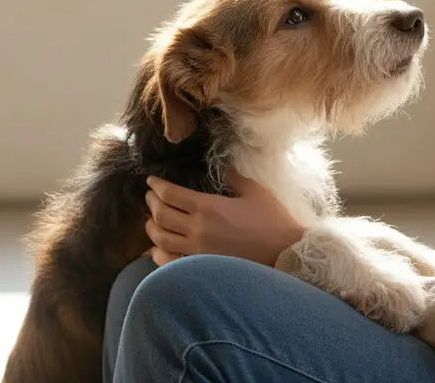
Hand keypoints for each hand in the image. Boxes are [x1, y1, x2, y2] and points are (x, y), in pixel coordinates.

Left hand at [144, 171, 306, 267]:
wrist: (285, 253)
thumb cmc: (273, 220)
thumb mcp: (254, 191)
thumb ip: (233, 177)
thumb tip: (220, 168)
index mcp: (208, 207)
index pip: (170, 194)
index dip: (156, 186)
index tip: (151, 181)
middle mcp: (197, 229)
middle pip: (160, 215)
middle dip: (151, 203)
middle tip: (150, 197)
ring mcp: (197, 251)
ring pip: (160, 239)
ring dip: (151, 227)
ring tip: (151, 220)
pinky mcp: (201, 267)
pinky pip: (169, 262)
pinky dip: (158, 254)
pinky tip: (157, 249)